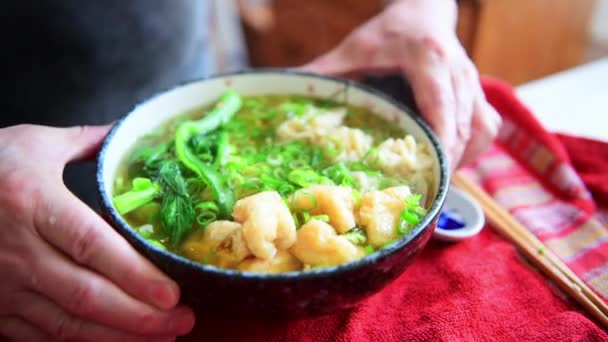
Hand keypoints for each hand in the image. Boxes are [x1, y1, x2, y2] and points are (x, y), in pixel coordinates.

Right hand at [0, 125, 194, 340]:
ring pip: (66, 323)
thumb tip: (129, 135)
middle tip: (182, 321)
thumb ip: (87, 141)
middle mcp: (18, 251)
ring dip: (118, 337)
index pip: (93, 246)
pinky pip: (39, 336)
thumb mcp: (32, 144)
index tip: (172, 293)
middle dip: (140, 316)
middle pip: (86, 294)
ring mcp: (3, 285)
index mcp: (34, 204)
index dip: (135, 275)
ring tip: (162, 338)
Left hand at [302, 0, 500, 168]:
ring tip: (435, 179)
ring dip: (461, 159)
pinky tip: (449, 161)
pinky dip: (471, 149)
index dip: (439, 143)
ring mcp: (473, 82)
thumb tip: (289, 93)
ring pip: (481, 130)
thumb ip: (325, 72)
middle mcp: (458, 71)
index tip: (427, 173)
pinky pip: (486, 128)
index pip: (441, 106)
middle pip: (464, 127)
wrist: (423, 10)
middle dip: (446, 162)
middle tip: (423, 190)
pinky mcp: (478, 92)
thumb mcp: (353, 48)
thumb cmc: (388, 33)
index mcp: (428, 58)